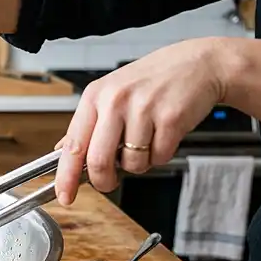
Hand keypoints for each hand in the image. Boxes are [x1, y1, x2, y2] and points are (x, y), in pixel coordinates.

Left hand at [54, 38, 228, 205]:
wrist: (198, 64)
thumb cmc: (152, 80)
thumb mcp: (110, 93)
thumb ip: (88, 124)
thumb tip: (62, 151)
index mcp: (95, 96)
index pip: (73, 145)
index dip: (66, 176)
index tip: (64, 195)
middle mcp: (115, 101)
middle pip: (98, 161)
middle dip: (104, 181)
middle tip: (109, 182)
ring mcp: (143, 109)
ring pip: (132, 164)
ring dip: (139, 163)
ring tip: (146, 140)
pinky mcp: (171, 118)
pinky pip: (159, 157)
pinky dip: (161, 155)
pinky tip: (163, 134)